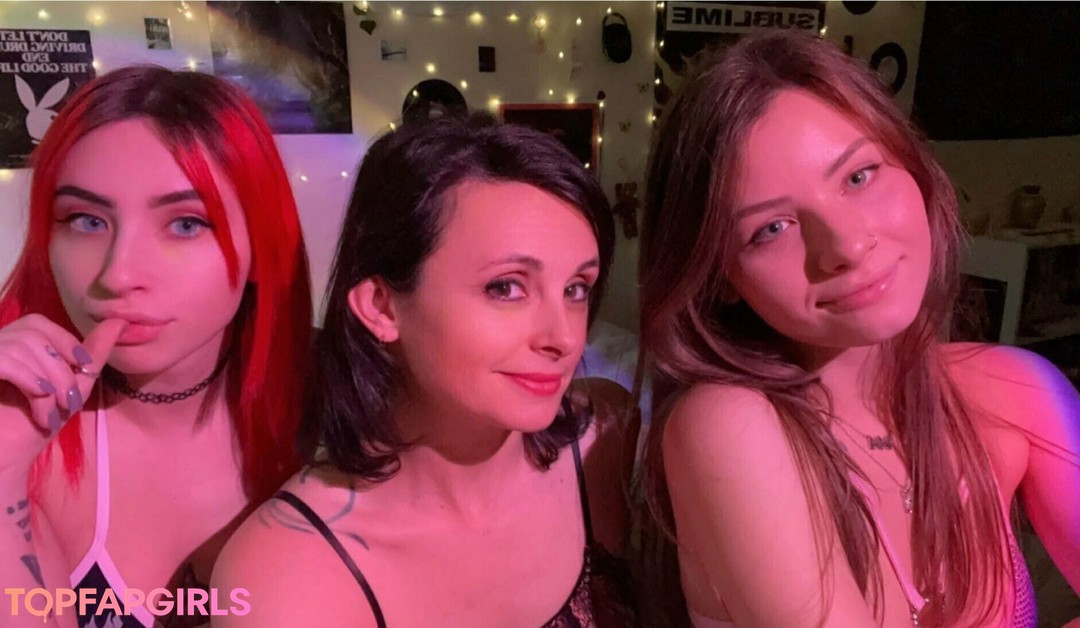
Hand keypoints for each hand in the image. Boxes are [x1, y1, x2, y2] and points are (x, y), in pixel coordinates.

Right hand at [0, 315, 124, 451]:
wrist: (5, 457)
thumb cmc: (34, 424)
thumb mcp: (73, 386)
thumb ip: (93, 354)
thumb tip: (119, 321)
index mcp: (11, 345)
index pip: (38, 322)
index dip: (65, 341)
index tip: (83, 367)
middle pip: (33, 333)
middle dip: (60, 368)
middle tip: (67, 401)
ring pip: (21, 347)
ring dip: (47, 382)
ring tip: (49, 411)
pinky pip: (4, 360)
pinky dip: (28, 379)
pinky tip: (38, 398)